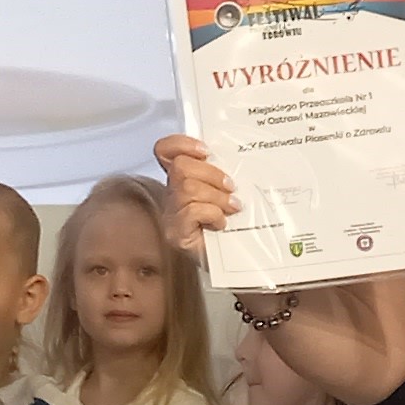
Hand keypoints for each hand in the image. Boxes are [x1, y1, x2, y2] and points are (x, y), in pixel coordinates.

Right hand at [151, 134, 232, 248]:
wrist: (239, 261)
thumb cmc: (236, 226)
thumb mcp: (230, 191)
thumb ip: (224, 173)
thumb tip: (238, 158)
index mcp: (183, 179)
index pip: (165, 150)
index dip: (182, 144)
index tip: (206, 151)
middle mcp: (172, 195)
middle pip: (180, 167)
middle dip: (211, 173)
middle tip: (230, 187)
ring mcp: (171, 216)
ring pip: (187, 188)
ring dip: (216, 196)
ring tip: (232, 206)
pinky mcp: (176, 234)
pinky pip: (192, 210)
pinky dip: (212, 213)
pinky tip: (222, 222)